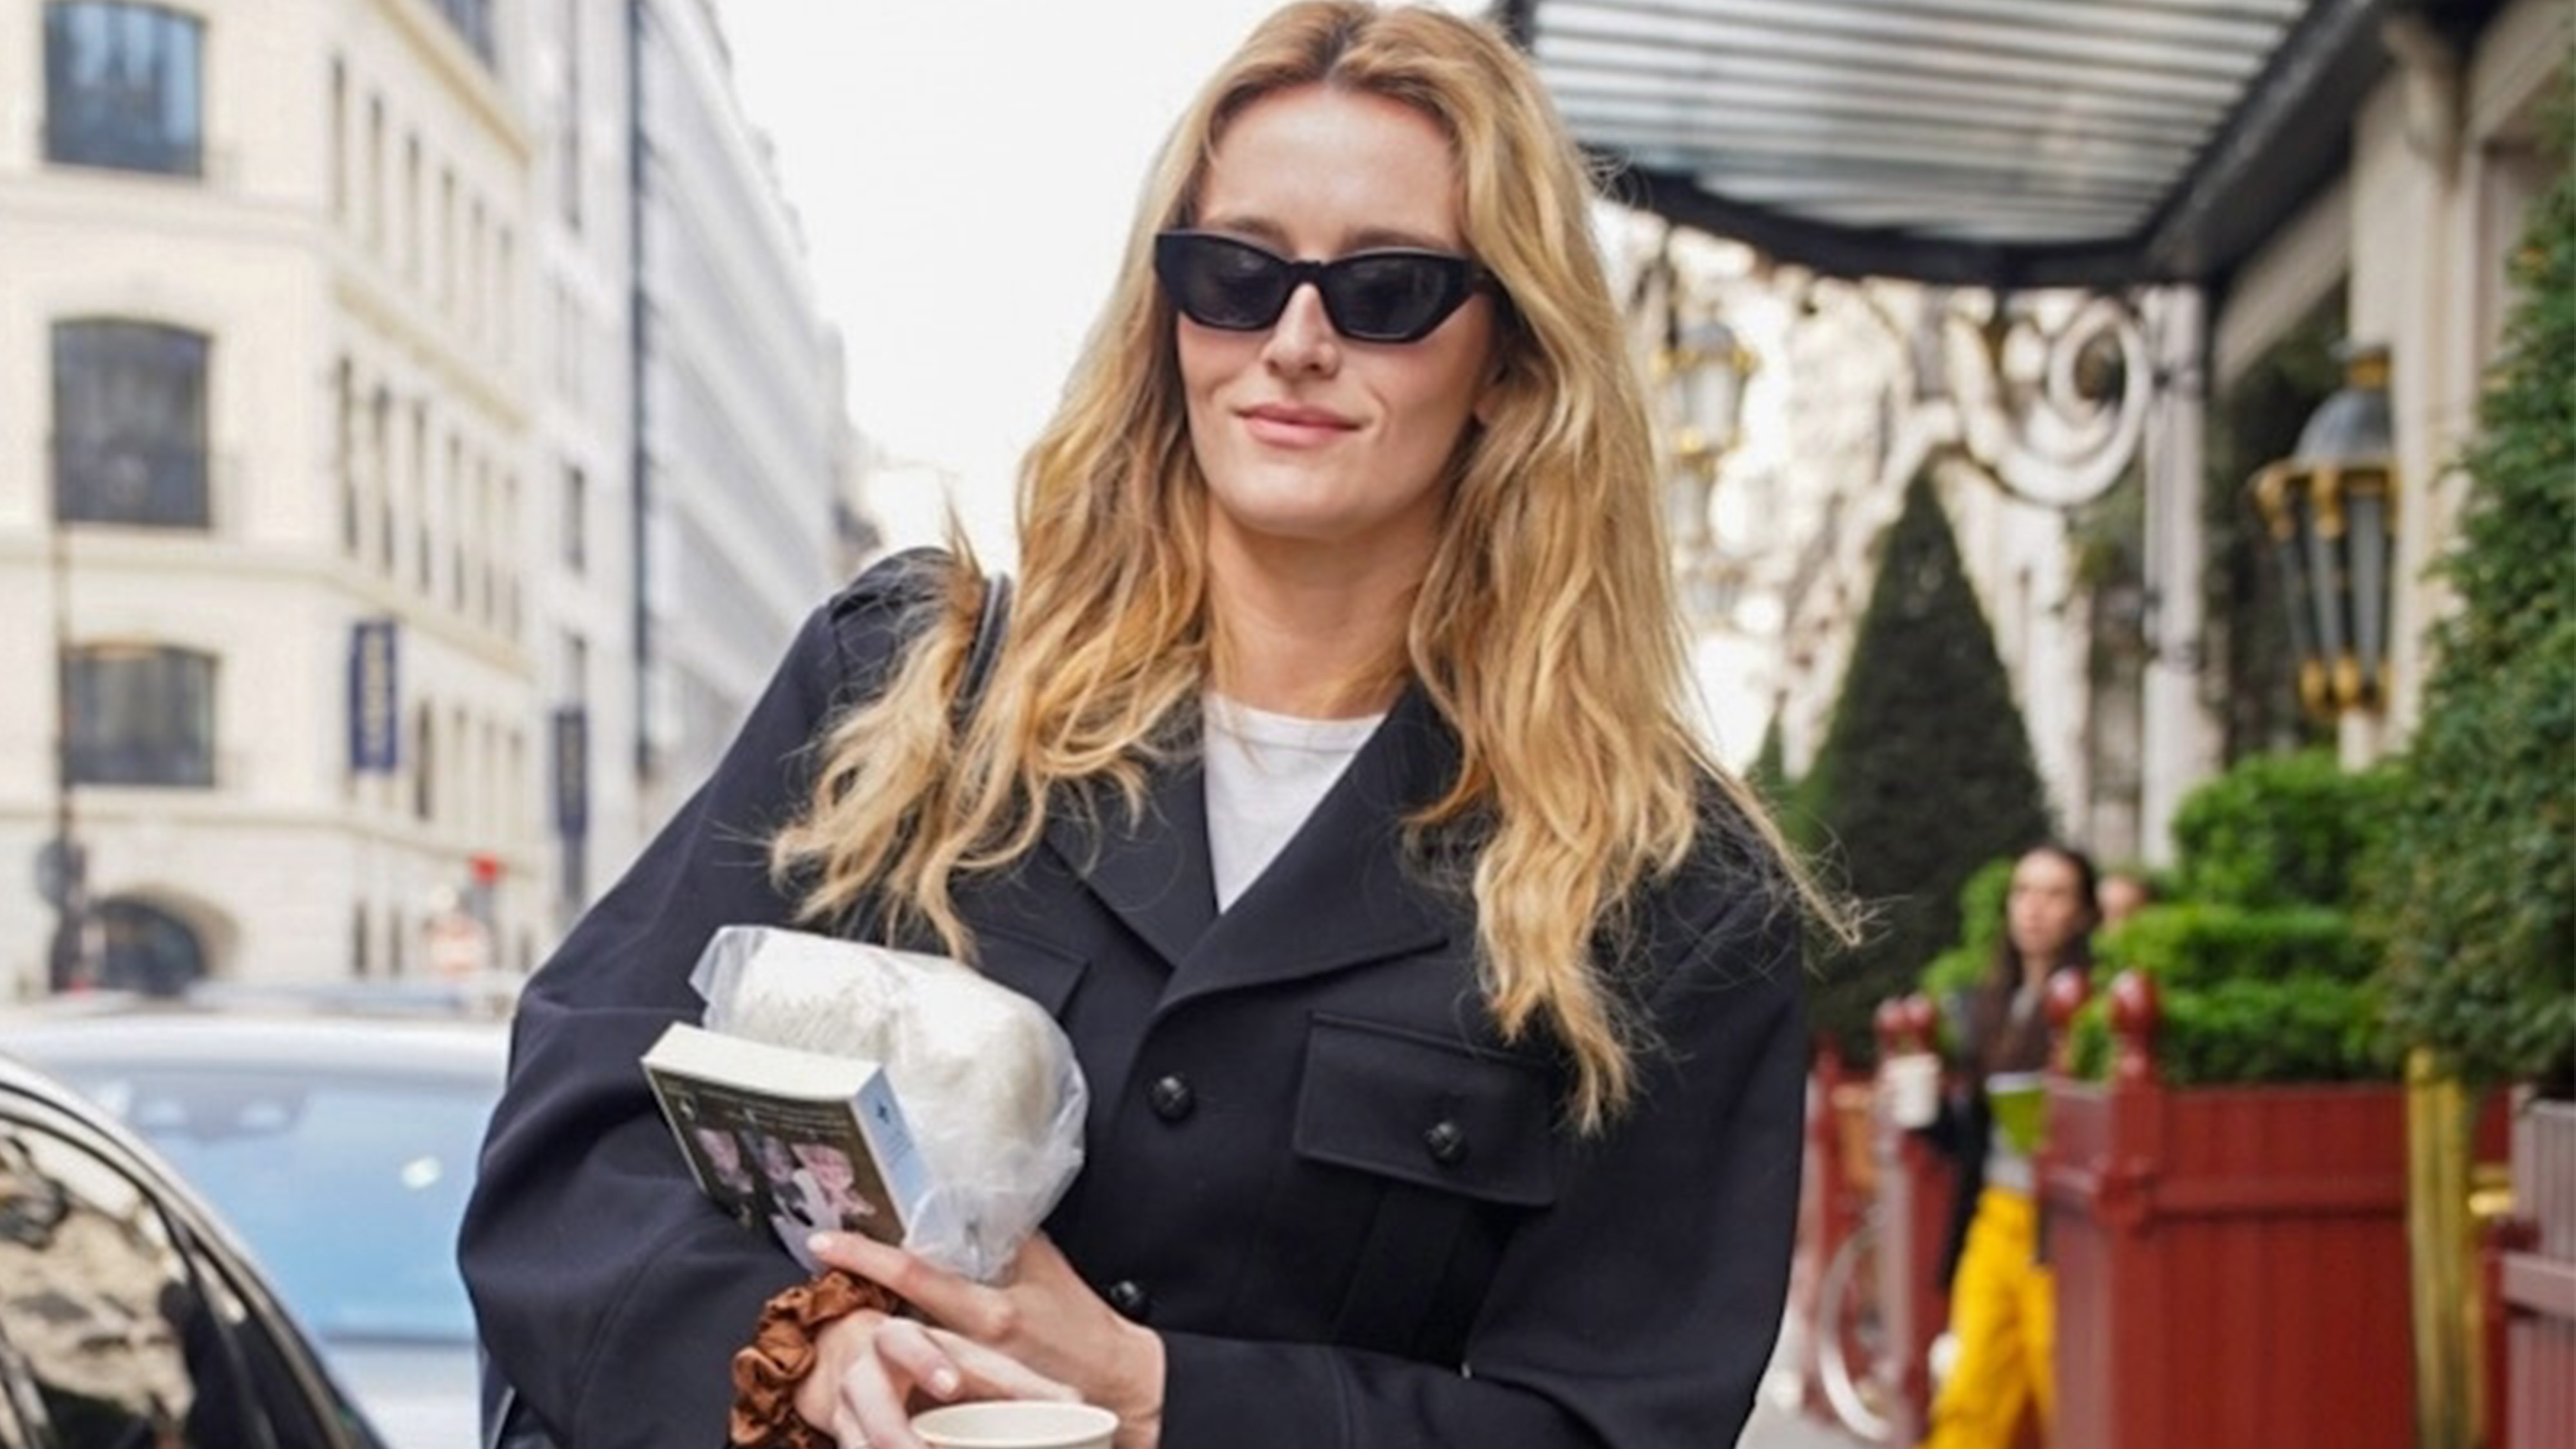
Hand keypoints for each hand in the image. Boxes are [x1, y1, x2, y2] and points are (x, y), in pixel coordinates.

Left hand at [808, 1232, 1165, 1448]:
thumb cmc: (1081, 1323)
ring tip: (838, 1317)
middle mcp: (970, 1350)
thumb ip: (1007, 1238)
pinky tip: (875, 1366)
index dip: (862, 1256)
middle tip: (813, 1278)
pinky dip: (898, 1373)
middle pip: (889, 1322)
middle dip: (851, 1299)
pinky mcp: (969, 1412)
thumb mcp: (1046, 1270)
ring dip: (868, 1338)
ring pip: (900, 1357)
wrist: (1116, 1386)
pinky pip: (920, 1390)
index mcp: (989, 1311)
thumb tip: (970, 1203)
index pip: (913, 1275)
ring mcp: (966, 1386)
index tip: (821, 1241)